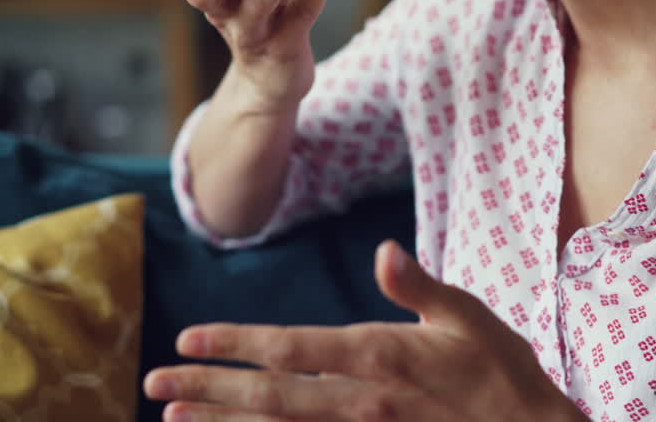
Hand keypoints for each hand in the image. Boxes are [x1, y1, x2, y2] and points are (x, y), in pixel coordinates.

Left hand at [143, 241, 585, 421]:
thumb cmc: (501, 372)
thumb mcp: (468, 317)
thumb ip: (419, 287)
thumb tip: (384, 250)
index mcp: (381, 357)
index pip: (292, 348)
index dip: (236, 344)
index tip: (188, 337)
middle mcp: (362, 402)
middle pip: (269, 397)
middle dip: (208, 388)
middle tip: (154, 383)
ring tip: (175, 417)